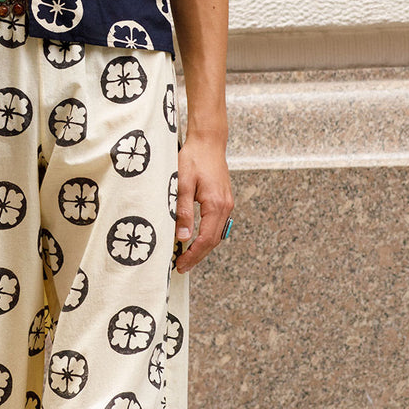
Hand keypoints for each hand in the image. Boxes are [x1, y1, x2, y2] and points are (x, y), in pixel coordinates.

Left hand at [173, 136, 232, 272]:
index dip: (193, 255)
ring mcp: (227, 203)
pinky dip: (207, 235)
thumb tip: (183, 237)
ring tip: (187, 256)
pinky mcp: (224, 199)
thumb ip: (183, 211)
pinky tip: (196, 239)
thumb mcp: (181, 183)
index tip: (180, 264)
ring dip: (203, 247)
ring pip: (217, 234)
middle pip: (213, 240)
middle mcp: (226, 206)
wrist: (208, 141)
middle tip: (182, 267)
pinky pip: (217, 224)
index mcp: (216, 205)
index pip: (206, 239)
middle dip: (198, 256)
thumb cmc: (193, 158)